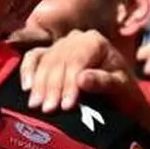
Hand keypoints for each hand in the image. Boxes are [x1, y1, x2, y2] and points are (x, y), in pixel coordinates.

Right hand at [20, 30, 149, 125]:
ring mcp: (61, 45)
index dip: (69, 83)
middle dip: (53, 87)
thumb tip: (81, 79)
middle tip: (49, 109)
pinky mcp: (49, 55)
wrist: (119, 98)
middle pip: (58, 61)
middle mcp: (76, 38)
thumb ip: (103, 81)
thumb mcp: (120, 87)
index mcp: (95, 41)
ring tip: (37, 106)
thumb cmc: (122, 92)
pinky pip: (34, 58)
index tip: (66, 105)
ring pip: (44, 61)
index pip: (77, 60)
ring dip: (39, 85)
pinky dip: (28, 71)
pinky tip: (26, 87)